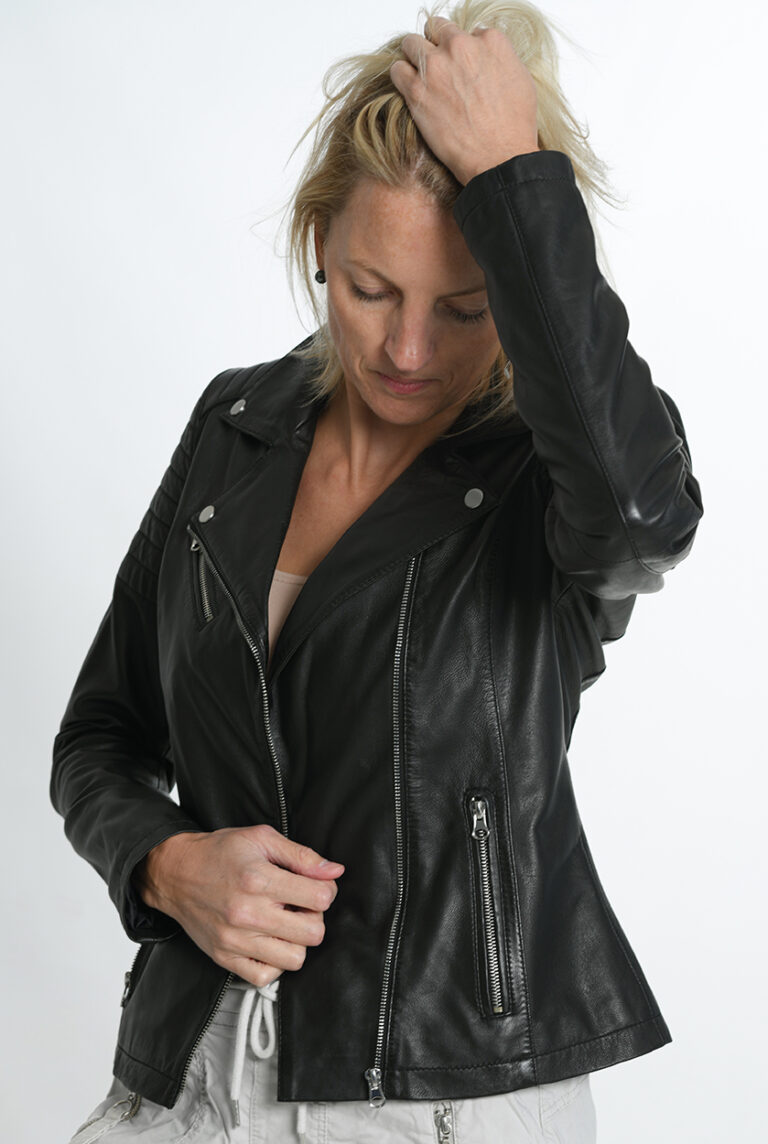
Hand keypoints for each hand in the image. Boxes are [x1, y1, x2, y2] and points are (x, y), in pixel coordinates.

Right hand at [134, 824, 344, 986]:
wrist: (175, 873)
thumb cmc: (219, 852)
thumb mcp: (261, 838)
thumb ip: (302, 855)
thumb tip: (334, 871)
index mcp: (258, 879)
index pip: (320, 898)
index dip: (326, 889)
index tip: (315, 885)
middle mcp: (247, 913)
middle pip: (313, 933)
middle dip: (315, 917)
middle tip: (301, 905)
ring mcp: (235, 940)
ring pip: (294, 959)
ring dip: (297, 941)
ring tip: (285, 923)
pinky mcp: (224, 958)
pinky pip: (265, 978)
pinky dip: (274, 964)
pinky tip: (270, 942)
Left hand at [390, 16, 538, 185]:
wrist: (498, 157)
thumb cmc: (513, 127)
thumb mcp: (521, 81)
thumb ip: (500, 60)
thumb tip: (488, 60)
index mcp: (489, 41)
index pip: (468, 31)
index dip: (464, 50)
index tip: (463, 66)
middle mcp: (461, 46)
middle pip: (437, 30)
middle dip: (437, 46)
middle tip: (439, 67)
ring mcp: (436, 67)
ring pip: (411, 44)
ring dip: (414, 56)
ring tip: (420, 75)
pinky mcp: (417, 90)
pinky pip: (397, 70)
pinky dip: (401, 77)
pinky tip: (410, 89)